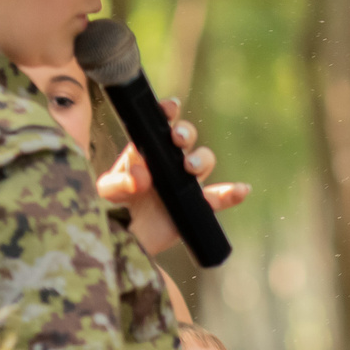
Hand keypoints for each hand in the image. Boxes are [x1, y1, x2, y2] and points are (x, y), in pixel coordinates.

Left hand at [97, 97, 251, 256]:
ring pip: (203, 161)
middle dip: (186, 133)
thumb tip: (142, 176)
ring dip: (201, 159)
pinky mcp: (196, 205)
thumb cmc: (112, 209)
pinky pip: (219, 198)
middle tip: (178, 139)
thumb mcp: (107, 193)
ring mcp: (184, 182)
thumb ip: (119, 182)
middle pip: (186, 138)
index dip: (168, 112)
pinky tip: (242, 190)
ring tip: (190, 168)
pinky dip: (232, 193)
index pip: (159, 124)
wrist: (126, 240)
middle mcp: (169, 161)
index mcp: (146, 150)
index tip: (170, 109)